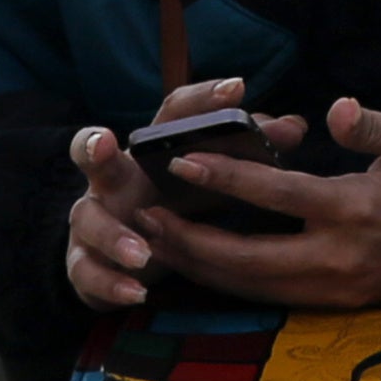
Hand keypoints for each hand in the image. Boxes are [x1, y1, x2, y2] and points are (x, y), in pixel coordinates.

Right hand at [65, 79, 308, 310]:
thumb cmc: (178, 202)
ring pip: (89, 219)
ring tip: (142, 252)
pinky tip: (136, 291)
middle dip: (94, 146)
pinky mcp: (84, 261)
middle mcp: (113, 178)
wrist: (128, 256)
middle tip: (104, 142)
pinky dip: (111, 281)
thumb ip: (249, 152)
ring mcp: (93, 219)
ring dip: (114, 235)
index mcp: (149, 151)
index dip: (204, 100)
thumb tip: (295, 127)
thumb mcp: (212, 177)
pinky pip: (87, 271)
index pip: (171, 114)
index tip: (236, 90)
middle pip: (95, 153)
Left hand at [148, 99, 380, 309]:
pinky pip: (269, 298)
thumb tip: (338, 109)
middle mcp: (339, 258)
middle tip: (146, 216)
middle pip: (249, 259)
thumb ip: (377, 126)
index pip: (279, 196)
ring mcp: (335, 290)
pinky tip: (197, 264)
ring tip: (157, 240)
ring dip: (201, 267)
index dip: (228, 179)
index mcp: (357, 210)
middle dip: (193, 241)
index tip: (183, 162)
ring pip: (253, 287)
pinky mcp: (334, 306)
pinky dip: (228, 283)